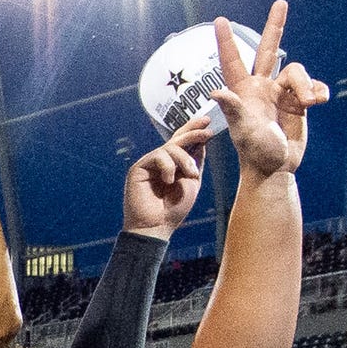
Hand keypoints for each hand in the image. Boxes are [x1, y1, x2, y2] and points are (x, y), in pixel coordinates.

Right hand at [124, 117, 212, 235]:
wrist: (157, 226)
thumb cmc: (174, 209)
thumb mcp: (192, 182)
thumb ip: (195, 162)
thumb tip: (201, 141)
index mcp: (173, 165)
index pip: (182, 143)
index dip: (193, 130)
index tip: (207, 122)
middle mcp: (160, 162)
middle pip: (176, 140)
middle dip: (192, 133)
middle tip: (207, 132)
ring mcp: (149, 164)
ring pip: (169, 147)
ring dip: (184, 159)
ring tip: (190, 174)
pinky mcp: (139, 168)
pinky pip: (158, 156)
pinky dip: (168, 167)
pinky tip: (168, 180)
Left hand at [209, 0, 327, 178]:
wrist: (277, 167)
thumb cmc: (255, 152)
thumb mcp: (244, 131)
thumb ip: (234, 110)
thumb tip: (216, 93)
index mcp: (243, 91)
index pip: (232, 60)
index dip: (226, 41)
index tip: (220, 19)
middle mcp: (261, 87)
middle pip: (268, 49)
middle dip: (275, 26)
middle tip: (281, 2)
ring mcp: (281, 93)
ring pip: (298, 71)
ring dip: (307, 85)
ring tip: (309, 104)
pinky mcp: (299, 101)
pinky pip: (315, 86)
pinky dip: (319, 92)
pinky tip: (318, 104)